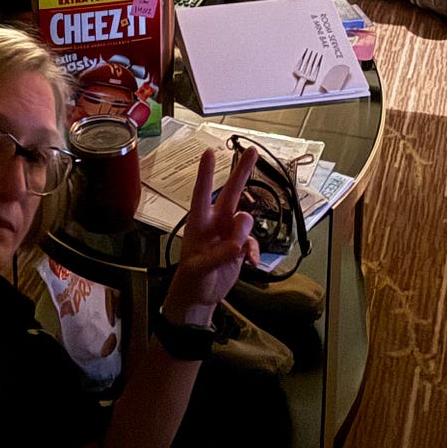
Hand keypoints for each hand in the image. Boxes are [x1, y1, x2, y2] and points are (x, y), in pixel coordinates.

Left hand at [164, 146, 257, 324]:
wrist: (200, 296)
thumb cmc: (192, 278)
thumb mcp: (199, 268)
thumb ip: (219, 255)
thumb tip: (238, 245)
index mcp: (199, 222)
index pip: (202, 193)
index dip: (205, 173)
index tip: (208, 152)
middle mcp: (216, 222)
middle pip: (231, 192)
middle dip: (242, 171)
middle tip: (252, 151)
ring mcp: (229, 232)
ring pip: (246, 220)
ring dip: (245, 234)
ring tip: (238, 252)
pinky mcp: (240, 245)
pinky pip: (253, 241)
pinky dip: (254, 251)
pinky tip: (251, 262)